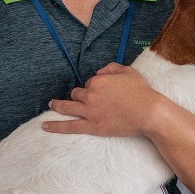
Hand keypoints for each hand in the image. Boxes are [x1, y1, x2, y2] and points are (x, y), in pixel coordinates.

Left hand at [42, 63, 162, 136]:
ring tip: (52, 105)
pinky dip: (56, 126)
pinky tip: (45, 126)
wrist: (149, 113)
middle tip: (85, 99)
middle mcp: (90, 95)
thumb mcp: (129, 72)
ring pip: (68, 107)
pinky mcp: (92, 126)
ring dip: (58, 105)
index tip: (105, 92)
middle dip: (80, 95)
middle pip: (77, 94)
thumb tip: (100, 72)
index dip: (95, 87)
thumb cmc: (142, 92)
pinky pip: (70, 126)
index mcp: (98, 81)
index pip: (89, 83)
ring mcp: (90, 112)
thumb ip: (112, 67)